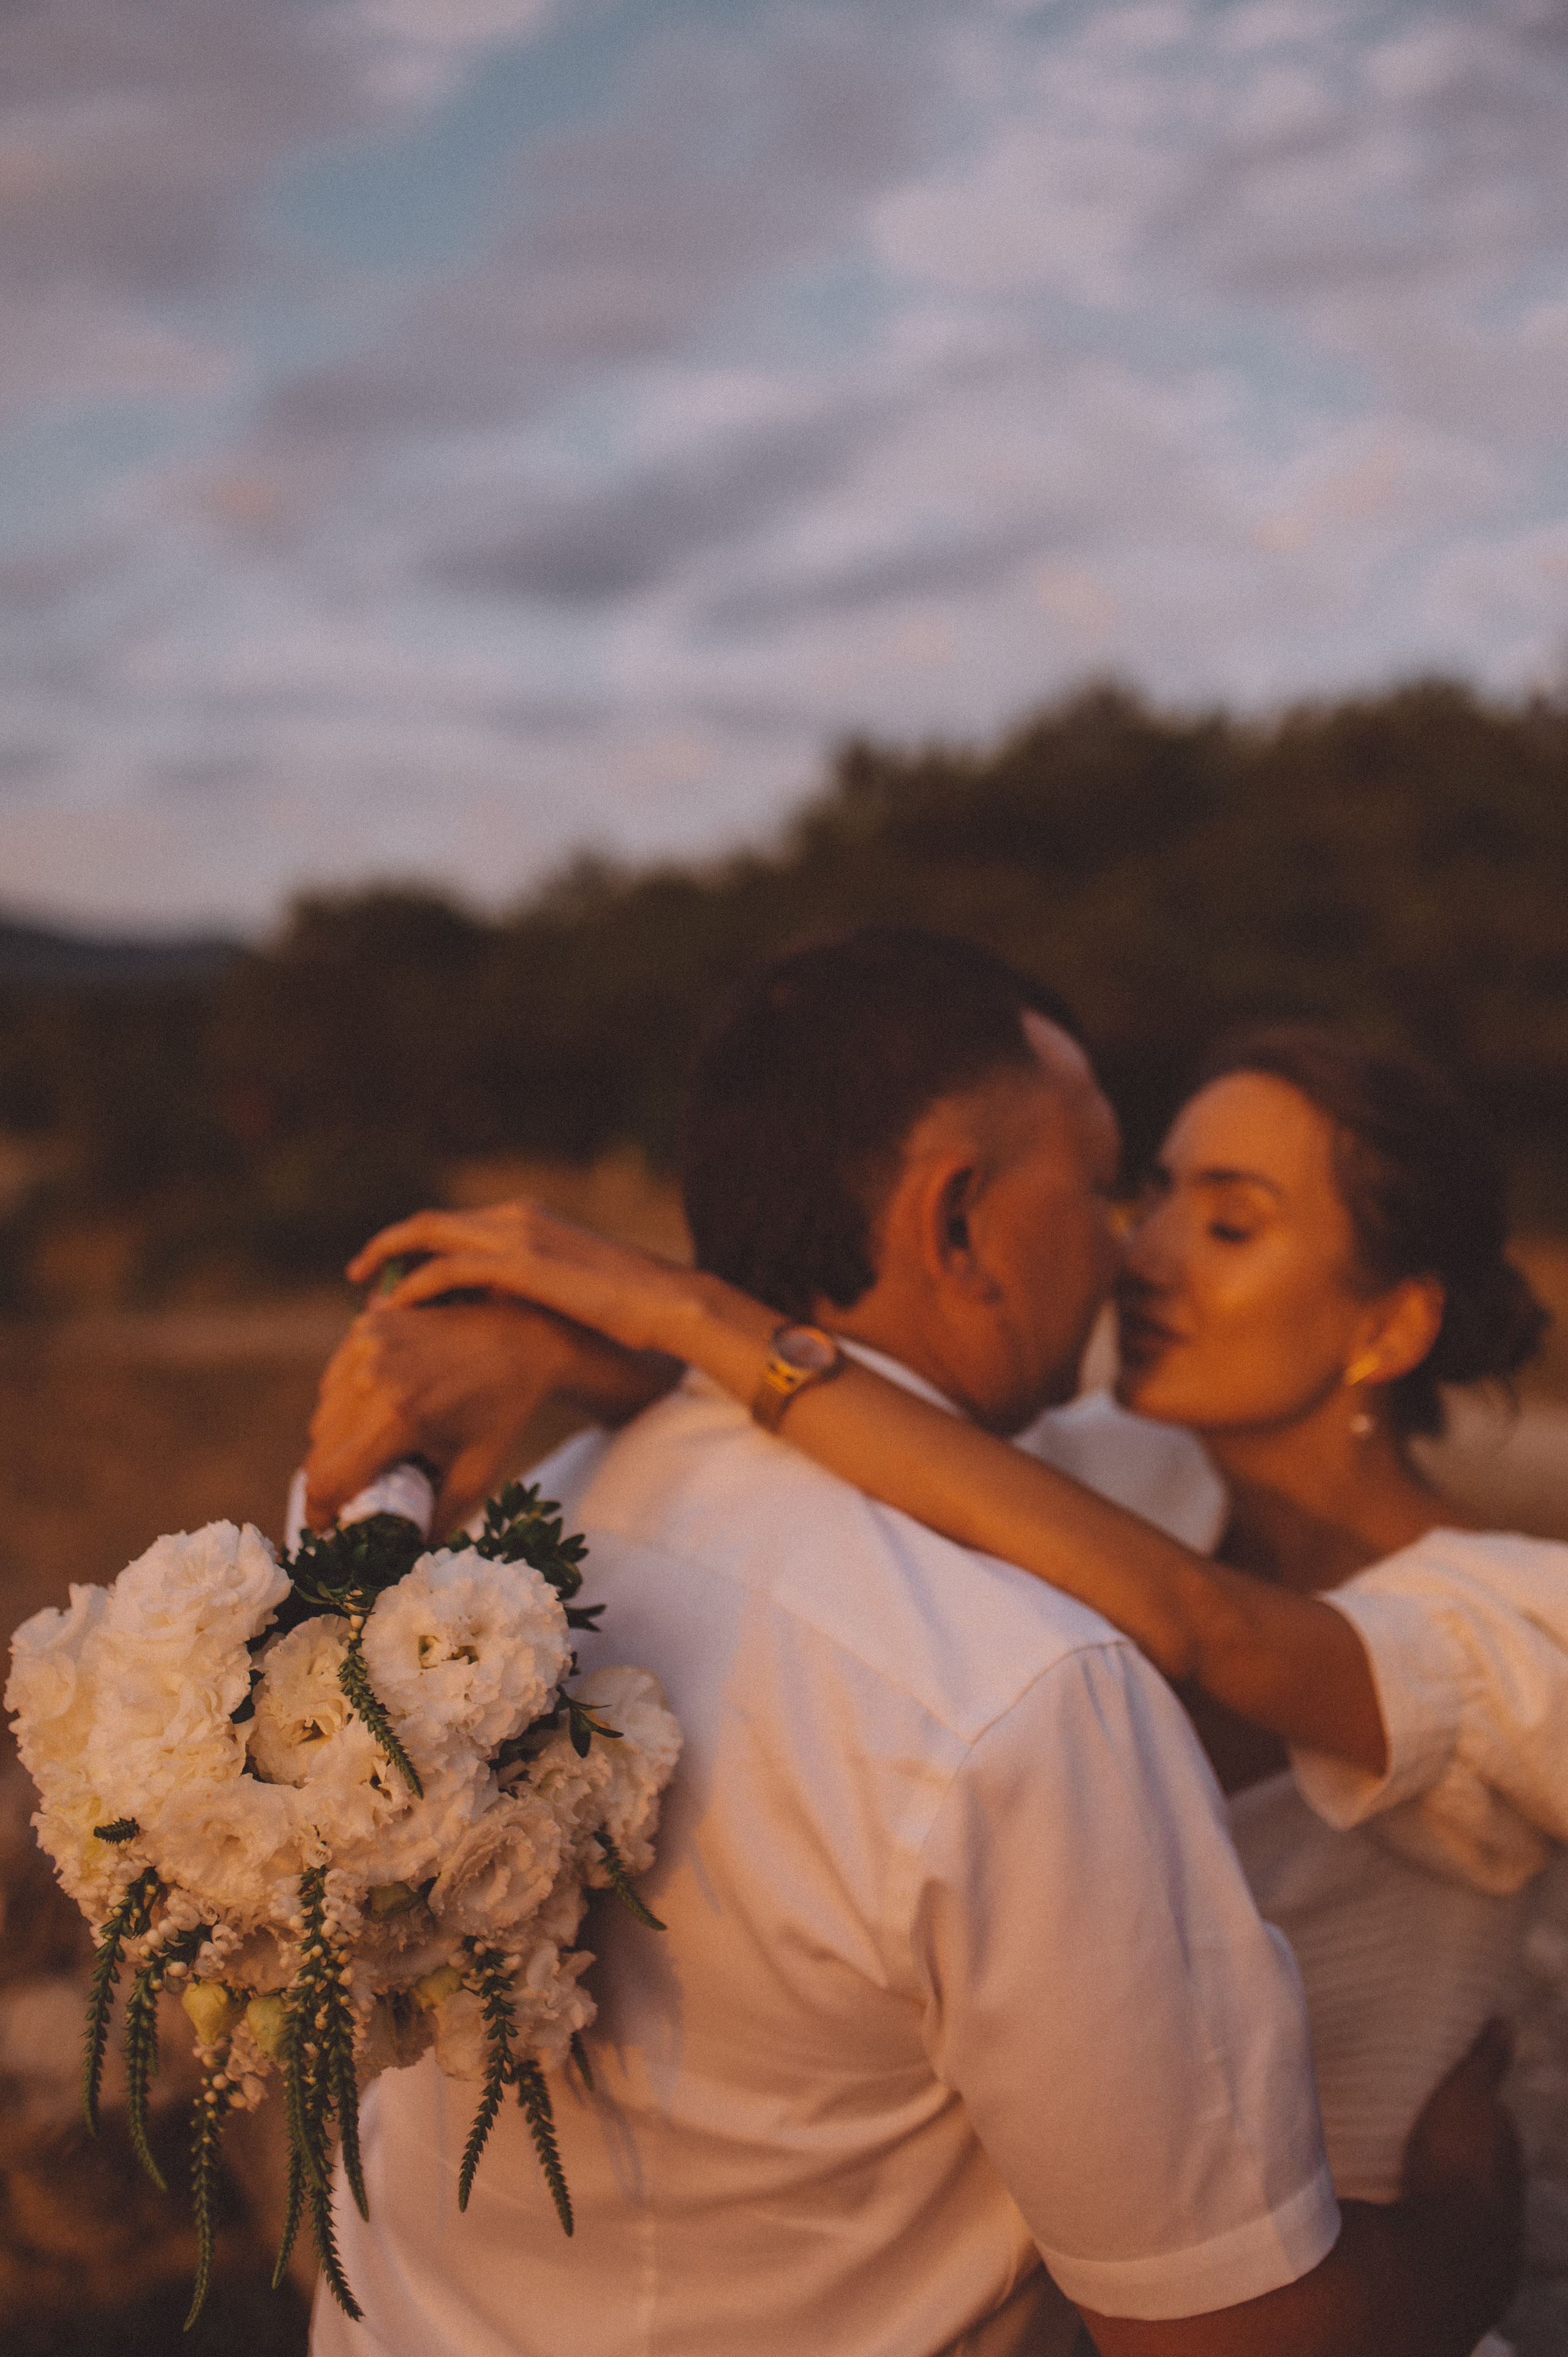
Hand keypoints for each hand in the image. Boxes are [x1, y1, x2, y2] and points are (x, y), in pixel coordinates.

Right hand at [304, 1298, 672, 1537]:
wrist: (521, 1339)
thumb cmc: (501, 1413)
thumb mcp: (477, 1476)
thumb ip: (437, 1522)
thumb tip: (402, 1561)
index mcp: (399, 1418)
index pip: (327, 1480)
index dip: (318, 1514)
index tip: (326, 1531)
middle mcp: (373, 1378)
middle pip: (318, 1452)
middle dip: (333, 1481)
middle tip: (359, 1495)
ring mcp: (367, 1346)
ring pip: (321, 1418)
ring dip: (337, 1443)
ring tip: (377, 1450)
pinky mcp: (367, 1327)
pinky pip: (333, 1382)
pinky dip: (344, 1405)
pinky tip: (379, 1410)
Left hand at [346, 1200, 702, 1357]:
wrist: (667, 1302)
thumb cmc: (626, 1309)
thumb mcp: (566, 1291)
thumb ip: (527, 1290)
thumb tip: (494, 1315)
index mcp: (526, 1219)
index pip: (453, 1225)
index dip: (414, 1249)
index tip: (389, 1279)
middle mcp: (515, 1217)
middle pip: (430, 1223)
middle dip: (387, 1247)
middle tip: (357, 1277)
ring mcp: (516, 1234)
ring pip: (429, 1235)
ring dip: (388, 1262)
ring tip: (364, 1298)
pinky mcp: (519, 1262)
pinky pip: (448, 1267)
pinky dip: (416, 1285)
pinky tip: (398, 1309)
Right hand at [1402, 2016, 1522, 2243]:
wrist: (1453, 2248)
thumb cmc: (1457, 2162)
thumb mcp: (1465, 2096)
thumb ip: (1485, 2062)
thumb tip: (1506, 2024)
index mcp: (1507, 2146)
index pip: (1495, 2120)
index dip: (1472, 2108)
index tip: (1444, 2097)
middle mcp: (1506, 2186)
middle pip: (1482, 2158)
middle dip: (1459, 2146)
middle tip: (1422, 2130)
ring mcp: (1490, 2223)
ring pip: (1467, 2193)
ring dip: (1445, 2182)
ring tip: (1408, 2168)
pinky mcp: (1466, 2254)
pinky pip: (1450, 2224)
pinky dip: (1436, 2212)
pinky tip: (1410, 2207)